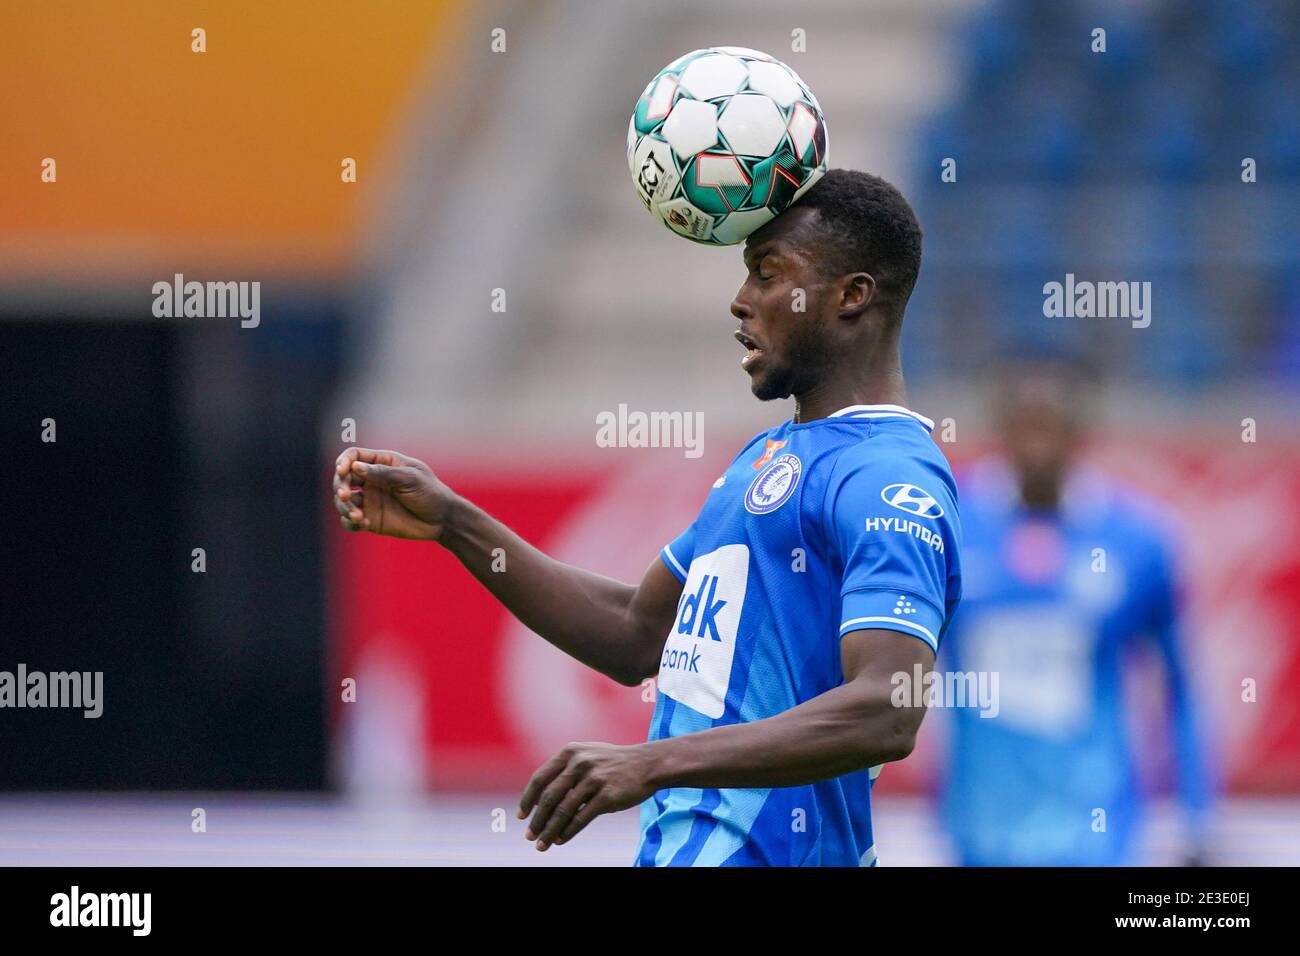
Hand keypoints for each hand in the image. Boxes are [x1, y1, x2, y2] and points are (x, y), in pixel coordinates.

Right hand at [332, 447, 455, 539]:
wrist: (442, 519)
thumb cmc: (430, 493)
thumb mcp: (410, 479)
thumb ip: (384, 473)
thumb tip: (356, 467)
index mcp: (382, 463)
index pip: (354, 456)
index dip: (344, 462)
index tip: (343, 471)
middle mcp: (372, 480)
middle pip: (343, 478)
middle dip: (340, 486)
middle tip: (345, 495)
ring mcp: (369, 500)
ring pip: (343, 501)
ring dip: (343, 507)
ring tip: (357, 516)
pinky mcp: (370, 519)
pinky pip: (350, 520)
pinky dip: (350, 522)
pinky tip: (362, 524)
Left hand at [518, 741, 658, 850]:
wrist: (647, 764)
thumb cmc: (613, 763)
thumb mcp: (586, 755)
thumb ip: (564, 770)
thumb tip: (539, 799)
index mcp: (569, 752)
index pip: (540, 778)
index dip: (527, 799)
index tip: (521, 815)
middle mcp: (579, 763)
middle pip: (549, 797)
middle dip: (536, 820)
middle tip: (529, 836)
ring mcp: (593, 779)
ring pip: (563, 811)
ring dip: (549, 831)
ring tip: (542, 844)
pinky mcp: (607, 796)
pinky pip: (581, 818)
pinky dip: (568, 832)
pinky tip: (560, 840)